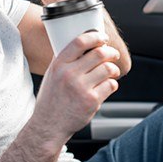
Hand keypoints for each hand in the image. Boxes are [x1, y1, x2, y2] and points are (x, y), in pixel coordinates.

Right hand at [30, 31, 120, 151]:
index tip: (102, 38)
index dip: (95, 36)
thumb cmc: (51, 99)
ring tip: (111, 71)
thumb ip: (64, 60)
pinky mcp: (91, 101)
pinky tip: (107, 85)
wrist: (49, 125)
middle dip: (110, 52)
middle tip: (112, 54)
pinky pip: (110, 85)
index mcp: (59, 65)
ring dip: (114, 68)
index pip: (79, 42)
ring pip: (108, 68)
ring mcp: (81, 88)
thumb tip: (80, 44)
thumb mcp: (51, 74)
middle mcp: (69, 74)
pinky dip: (112, 84)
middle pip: (98, 53)